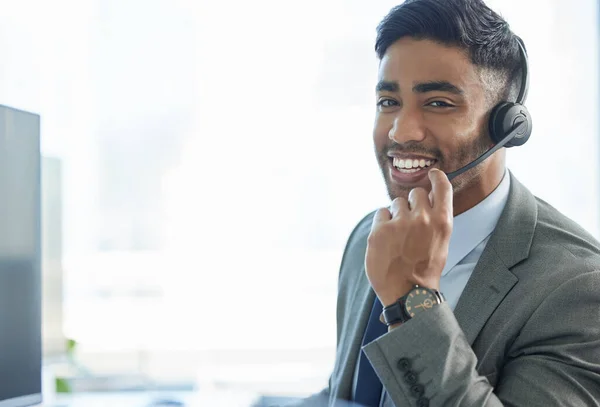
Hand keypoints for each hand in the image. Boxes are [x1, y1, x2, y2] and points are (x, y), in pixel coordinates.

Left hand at [365, 169, 452, 306]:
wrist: (408, 293)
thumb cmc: (424, 269)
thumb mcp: (440, 243)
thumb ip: (435, 219)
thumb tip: (427, 199)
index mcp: (442, 222)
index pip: (442, 186)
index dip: (436, 177)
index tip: (432, 174)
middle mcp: (422, 218)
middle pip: (415, 193)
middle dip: (411, 204)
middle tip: (409, 224)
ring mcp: (400, 223)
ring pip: (396, 203)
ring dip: (396, 215)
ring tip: (398, 237)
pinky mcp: (379, 230)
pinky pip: (380, 213)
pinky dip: (382, 224)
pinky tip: (386, 240)